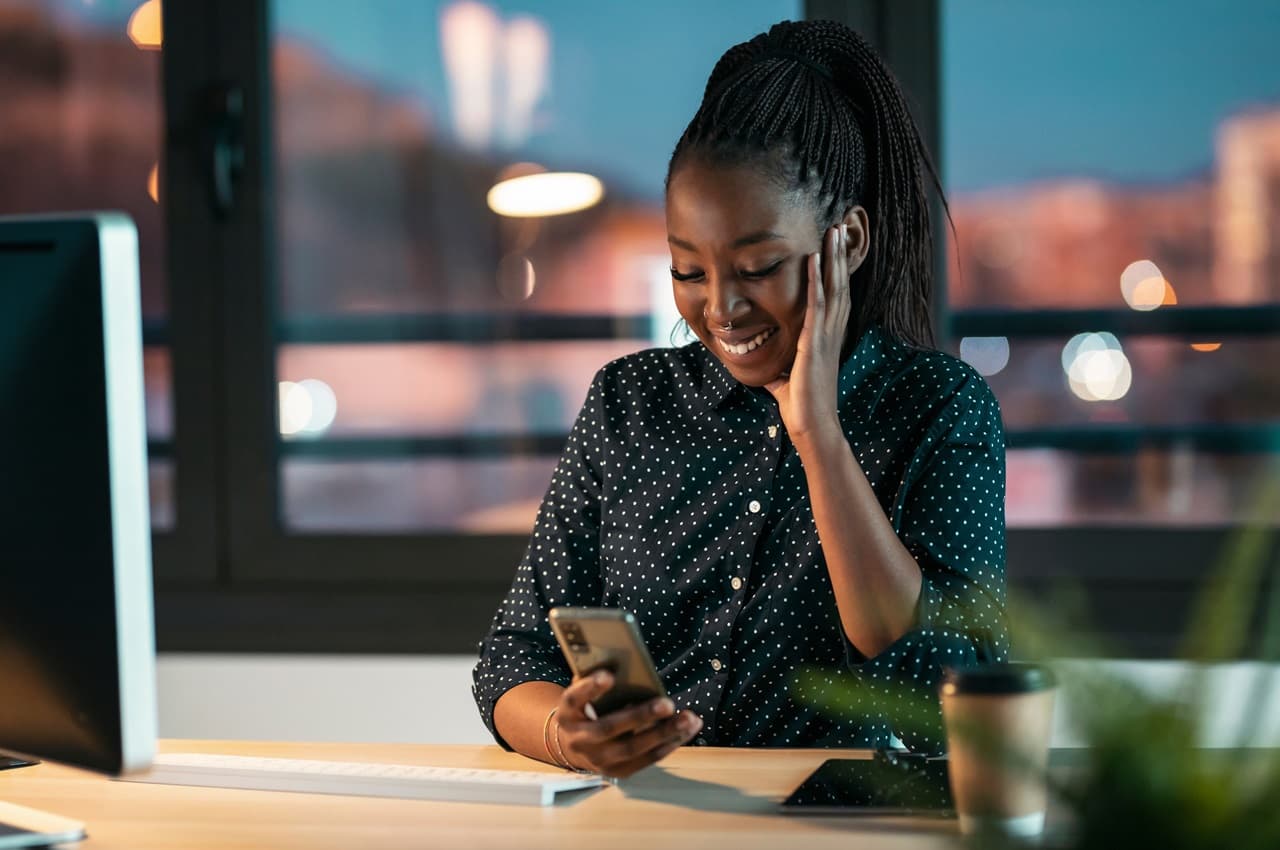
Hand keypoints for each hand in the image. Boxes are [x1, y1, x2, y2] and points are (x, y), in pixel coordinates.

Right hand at [553, 671, 702, 778]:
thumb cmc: (586, 709)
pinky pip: (646, 760)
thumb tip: (626, 662)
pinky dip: (668, 744)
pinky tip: (686, 730)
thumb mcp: (584, 692)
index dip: (590, 688)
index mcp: (567, 713)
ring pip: (632, 749)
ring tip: (689, 718)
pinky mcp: (617, 772)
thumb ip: (597, 679)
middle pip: (609, 729)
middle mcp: (579, 739)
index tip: (609, 676)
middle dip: (640, 716)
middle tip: (667, 704)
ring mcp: (597, 759)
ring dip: (664, 733)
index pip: (574, 699)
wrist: (573, 746)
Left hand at [765, 224, 850, 444]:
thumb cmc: (801, 406)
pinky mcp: (814, 343)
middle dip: (840, 256)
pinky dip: (816, 281)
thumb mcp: (786, 380)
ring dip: (833, 259)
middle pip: (840, 286)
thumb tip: (767, 369)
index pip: (834, 298)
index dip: (837, 273)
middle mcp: (831, 333)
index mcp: (826, 338)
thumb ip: (779, 369)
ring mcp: (825, 336)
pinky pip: (816, 306)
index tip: (836, 249)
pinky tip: (815, 260)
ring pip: (833, 289)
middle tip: (840, 227)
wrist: (811, 427)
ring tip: (833, 232)